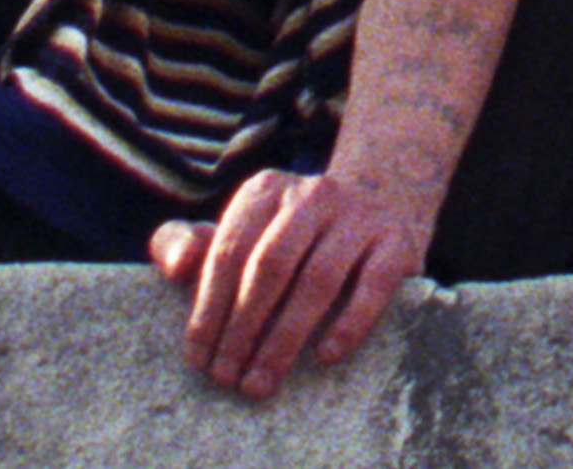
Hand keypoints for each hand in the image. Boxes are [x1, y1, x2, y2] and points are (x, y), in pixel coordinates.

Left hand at [157, 154, 427, 391]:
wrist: (375, 208)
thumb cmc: (287, 238)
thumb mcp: (237, 231)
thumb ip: (189, 245)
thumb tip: (176, 267)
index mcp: (265, 190)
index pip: (228, 252)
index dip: (208, 310)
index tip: (199, 360)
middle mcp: (312, 193)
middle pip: (269, 266)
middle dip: (243, 329)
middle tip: (229, 379)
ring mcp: (358, 214)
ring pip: (317, 279)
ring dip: (285, 338)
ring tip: (263, 381)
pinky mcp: (396, 239)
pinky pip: (373, 283)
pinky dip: (350, 323)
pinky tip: (326, 356)